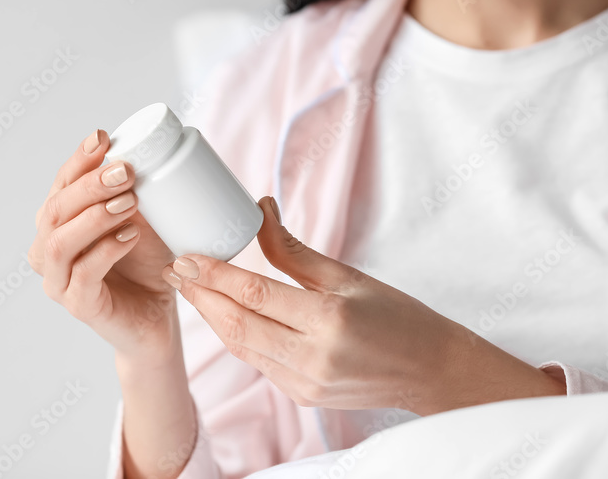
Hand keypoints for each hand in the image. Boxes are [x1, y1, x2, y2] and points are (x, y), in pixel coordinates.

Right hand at [28, 129, 180, 362]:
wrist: (157, 314)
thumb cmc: (146, 261)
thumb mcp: (142, 218)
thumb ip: (133, 191)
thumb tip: (147, 150)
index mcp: (58, 223)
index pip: (60, 185)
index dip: (78, 160)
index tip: (103, 138)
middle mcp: (48, 250)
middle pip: (56, 209)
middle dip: (90, 185)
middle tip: (125, 171)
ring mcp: (59, 281)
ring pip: (61, 242)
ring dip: (95, 216)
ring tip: (130, 201)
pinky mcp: (78, 306)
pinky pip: (83, 274)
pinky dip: (107, 250)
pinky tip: (130, 235)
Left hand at [161, 196, 566, 414]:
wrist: (428, 370)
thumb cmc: (395, 316)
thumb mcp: (347, 275)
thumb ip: (293, 251)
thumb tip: (259, 211)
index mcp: (329, 319)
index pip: (254, 293)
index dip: (214, 275)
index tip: (187, 256)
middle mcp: (314, 356)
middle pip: (238, 324)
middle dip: (202, 297)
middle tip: (178, 270)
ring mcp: (306, 383)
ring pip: (242, 347)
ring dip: (213, 318)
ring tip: (192, 289)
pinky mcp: (302, 396)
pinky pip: (258, 363)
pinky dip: (237, 337)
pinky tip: (225, 315)